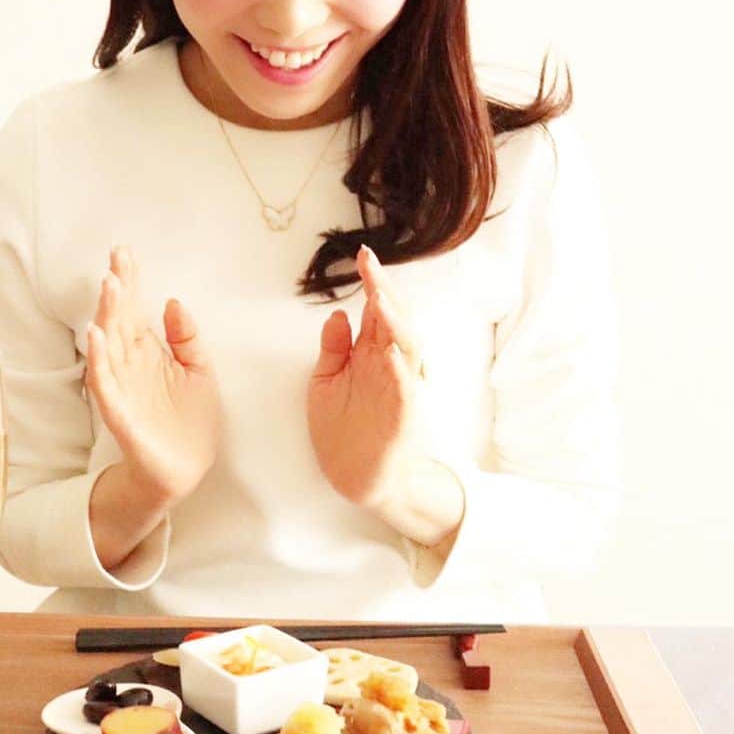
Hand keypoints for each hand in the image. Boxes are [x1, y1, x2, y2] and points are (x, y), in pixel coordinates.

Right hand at [86, 247, 220, 502]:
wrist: (185, 469)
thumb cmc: (190, 420)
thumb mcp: (199, 371)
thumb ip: (188, 338)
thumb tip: (173, 301)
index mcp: (149, 352)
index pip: (135, 310)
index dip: (131, 281)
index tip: (126, 252)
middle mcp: (130, 364)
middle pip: (119, 320)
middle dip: (117, 290)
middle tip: (116, 260)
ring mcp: (122, 387)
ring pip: (109, 345)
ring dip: (107, 315)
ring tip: (109, 286)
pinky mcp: (120, 412)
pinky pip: (105, 383)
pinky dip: (98, 359)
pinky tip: (96, 336)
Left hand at [307, 245, 423, 509]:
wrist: (358, 477)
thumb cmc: (344, 431)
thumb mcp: (326, 382)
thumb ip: (334, 349)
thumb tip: (338, 313)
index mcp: (371, 355)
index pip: (375, 310)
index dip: (372, 282)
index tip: (363, 255)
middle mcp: (390, 366)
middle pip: (394, 320)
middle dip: (384, 292)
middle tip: (371, 265)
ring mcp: (400, 389)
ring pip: (407, 348)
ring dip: (396, 324)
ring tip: (380, 299)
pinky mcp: (403, 416)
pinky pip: (406, 390)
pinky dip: (401, 372)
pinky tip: (391, 354)